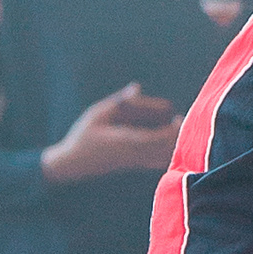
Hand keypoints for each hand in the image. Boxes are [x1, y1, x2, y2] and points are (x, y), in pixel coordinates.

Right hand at [41, 84, 180, 185]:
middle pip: (166, 150)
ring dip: (171, 144)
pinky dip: (166, 152)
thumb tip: (137, 87)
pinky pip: (157, 163)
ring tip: (174, 127)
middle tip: (179, 120)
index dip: (173, 130)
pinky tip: (166, 140)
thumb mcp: (97, 114)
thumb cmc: (83, 137)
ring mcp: (136, 163)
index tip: (177, 117)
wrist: (73, 165)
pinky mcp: (135, 167)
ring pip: (163, 158)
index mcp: (127, 141)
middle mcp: (135, 155)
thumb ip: (119, 102)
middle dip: (175, 135)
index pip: (159, 138)